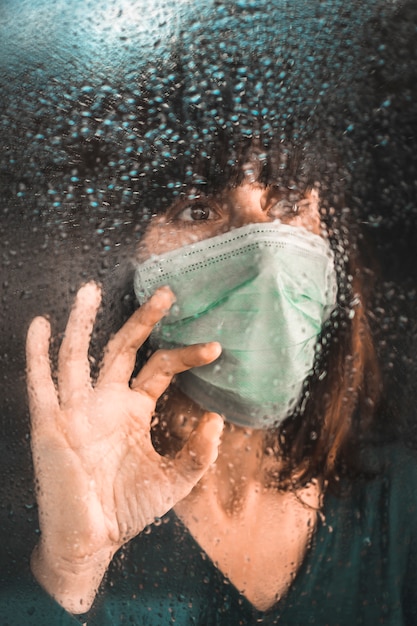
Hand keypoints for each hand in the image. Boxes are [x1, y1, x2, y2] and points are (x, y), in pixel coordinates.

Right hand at [26, 282, 222, 611]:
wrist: (91, 541)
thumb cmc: (129, 509)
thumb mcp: (173, 480)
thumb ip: (198, 452)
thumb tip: (216, 417)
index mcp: (134, 410)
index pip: (159, 367)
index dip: (185, 355)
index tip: (215, 348)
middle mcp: (106, 402)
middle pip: (123, 348)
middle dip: (143, 320)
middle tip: (168, 292)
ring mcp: (77, 409)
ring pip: (77, 355)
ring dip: (83, 322)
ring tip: (91, 289)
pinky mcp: (50, 424)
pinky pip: (41, 383)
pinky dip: (38, 354)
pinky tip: (42, 325)